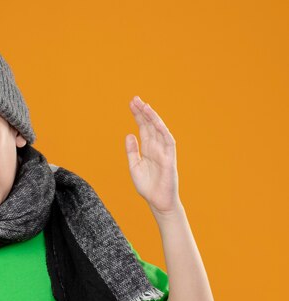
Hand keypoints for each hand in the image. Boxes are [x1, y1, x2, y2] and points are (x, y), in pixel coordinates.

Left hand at [125, 96, 181, 215]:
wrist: (157, 201)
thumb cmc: (147, 186)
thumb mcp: (134, 166)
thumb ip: (132, 151)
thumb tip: (129, 134)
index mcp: (148, 149)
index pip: (143, 128)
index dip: (138, 116)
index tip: (131, 104)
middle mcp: (156, 147)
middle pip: (149, 126)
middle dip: (143, 112)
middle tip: (135, 99)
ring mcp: (164, 152)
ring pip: (159, 130)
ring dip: (152, 118)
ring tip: (145, 106)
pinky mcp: (170, 159)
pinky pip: (168, 142)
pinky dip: (162, 131)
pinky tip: (156, 122)